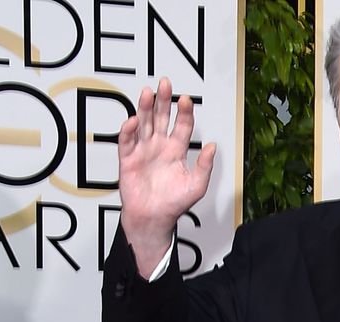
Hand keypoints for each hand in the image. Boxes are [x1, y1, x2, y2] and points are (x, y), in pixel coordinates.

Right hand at [117, 77, 216, 276]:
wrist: (154, 218)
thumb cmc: (175, 203)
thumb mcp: (197, 185)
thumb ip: (204, 166)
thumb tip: (212, 146)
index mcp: (176, 150)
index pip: (182, 126)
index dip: (184, 113)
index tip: (186, 100)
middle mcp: (160, 146)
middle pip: (161, 118)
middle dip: (164, 101)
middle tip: (166, 84)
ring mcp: (143, 151)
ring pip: (144, 124)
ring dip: (146, 109)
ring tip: (149, 93)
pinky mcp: (128, 159)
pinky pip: (127, 142)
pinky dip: (129, 131)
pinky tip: (134, 120)